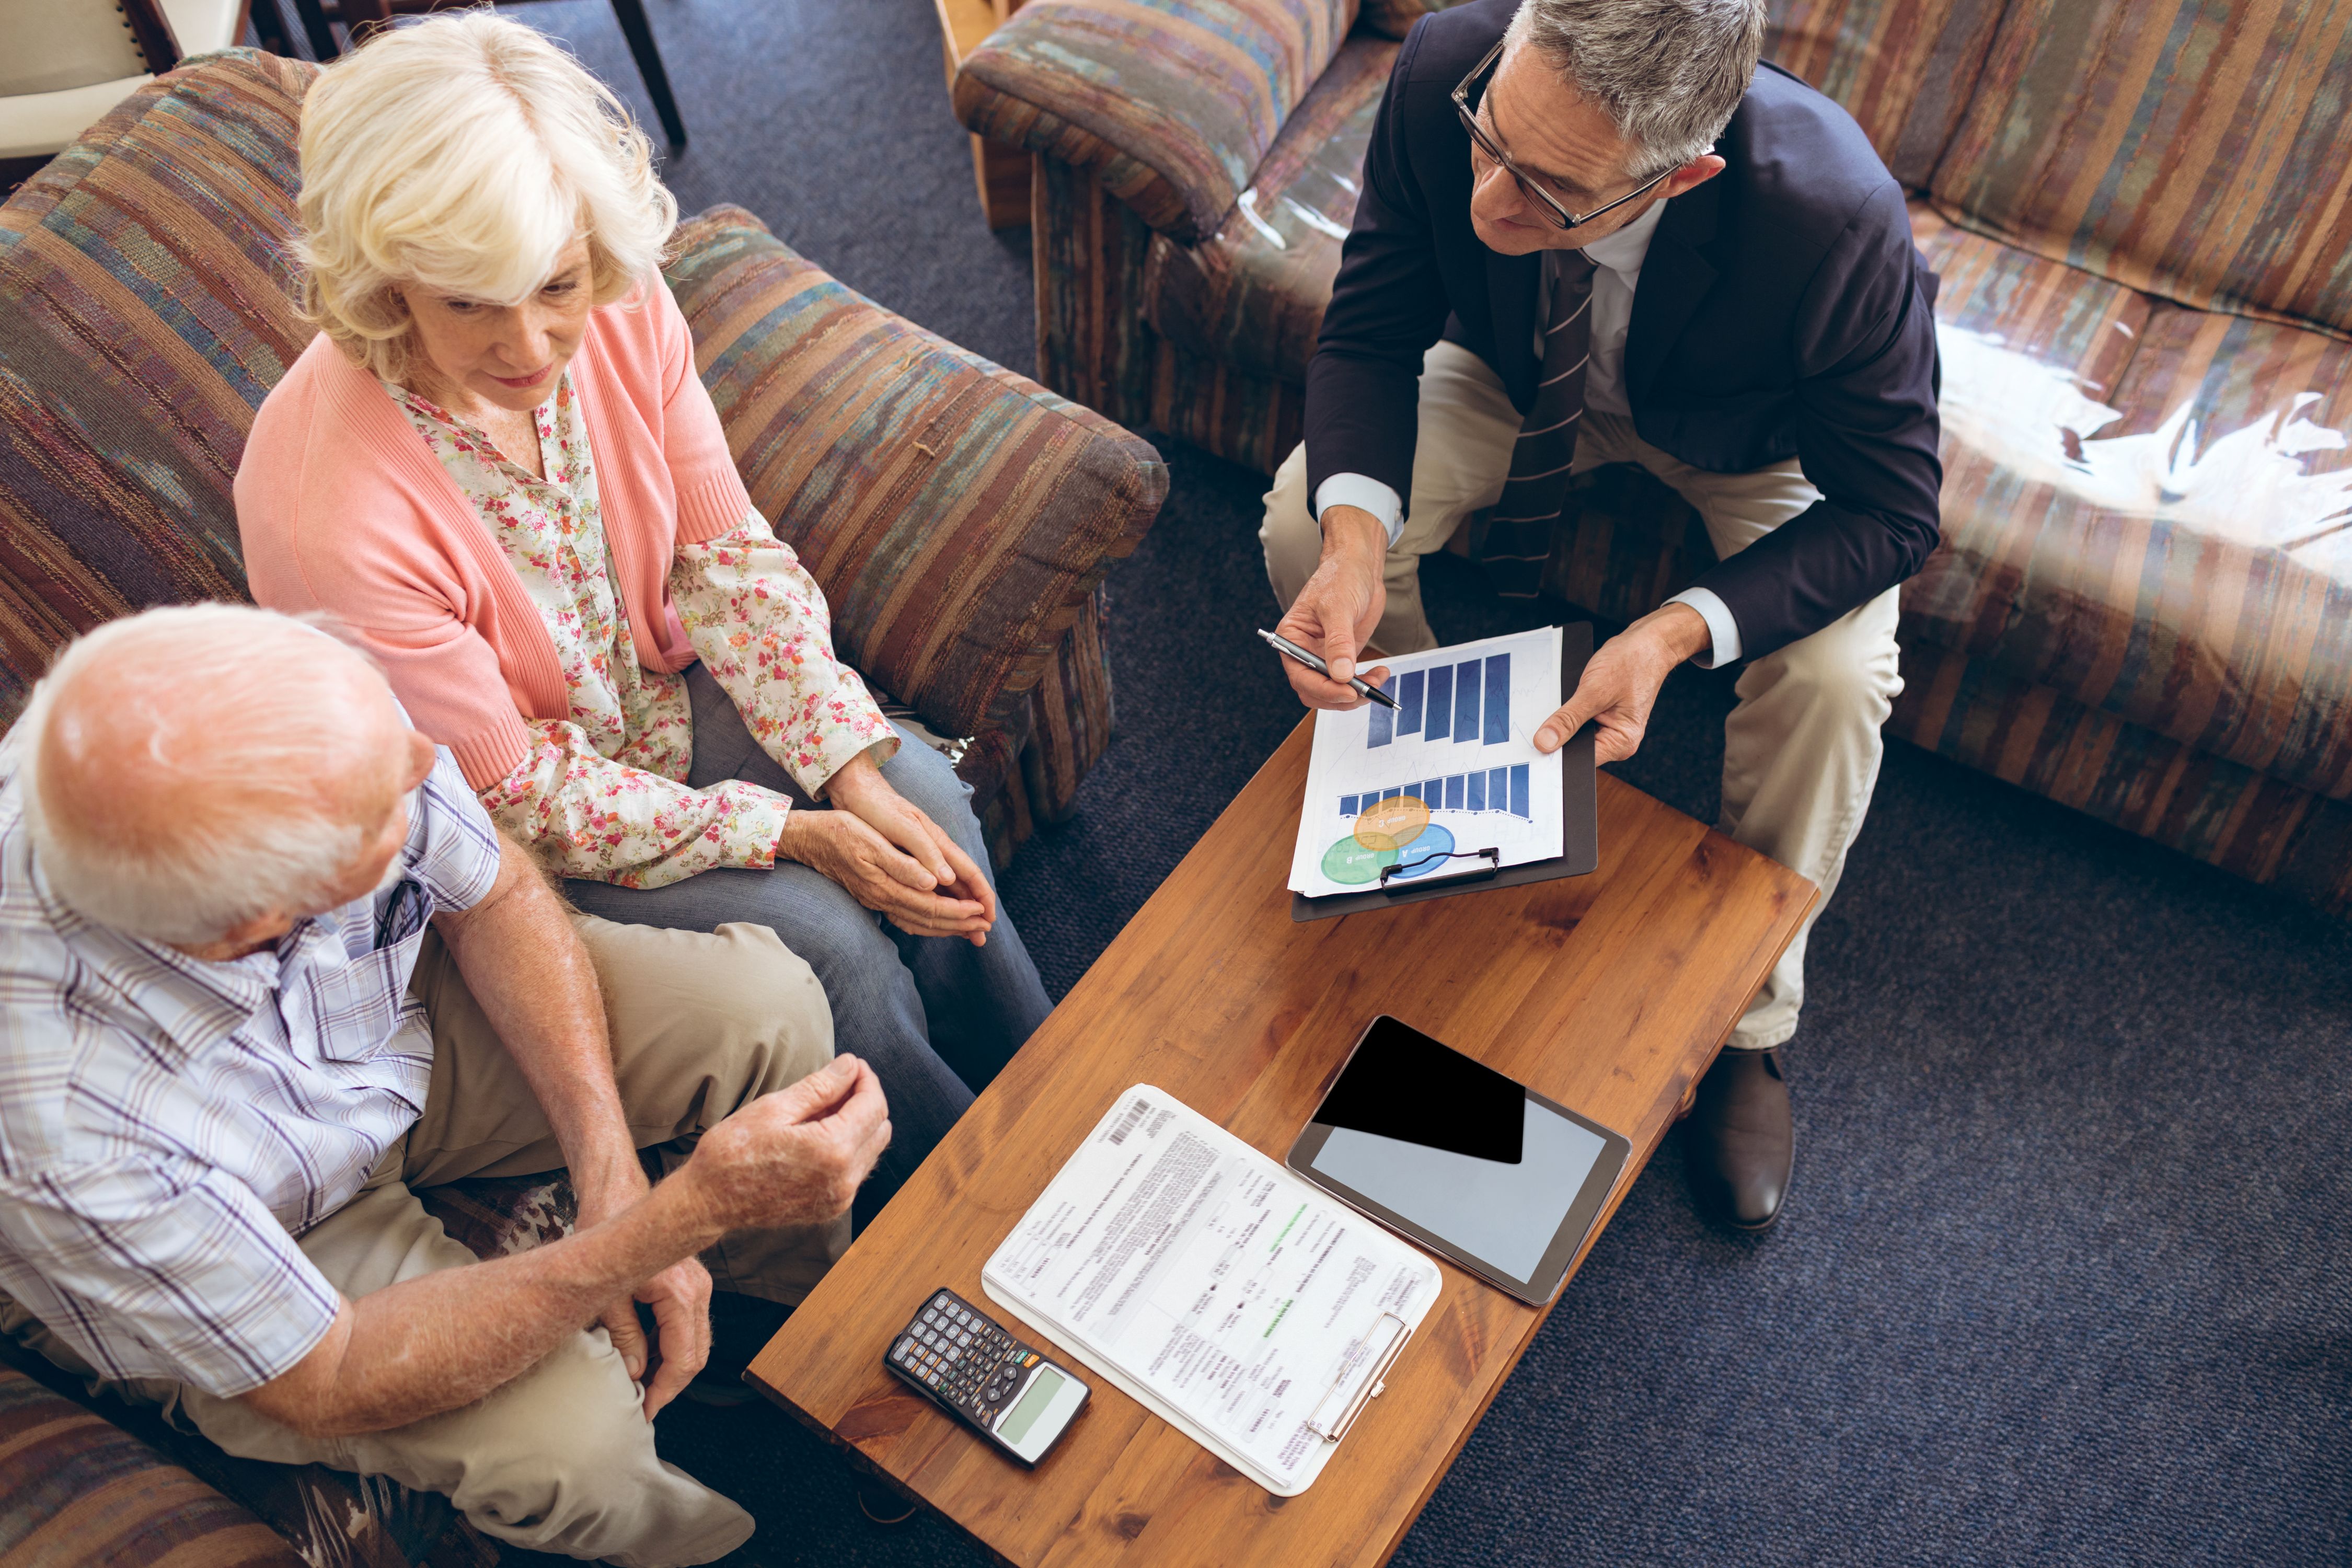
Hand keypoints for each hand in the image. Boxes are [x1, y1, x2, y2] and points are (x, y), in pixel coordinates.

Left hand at [572, 1161, 690, 1412]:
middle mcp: (699, 1289)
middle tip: (643, 1407)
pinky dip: (674, 1345)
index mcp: (681, 1293)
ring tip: (643, 1387)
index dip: (664, 1392)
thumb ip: (623, 1338)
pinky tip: (648, 1356)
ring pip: (696, 1341)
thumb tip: (635, 1375)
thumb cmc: (605, 1233)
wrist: (616, 1191)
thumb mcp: (605, 1295)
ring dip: (673, 1366)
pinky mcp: (693, 1280)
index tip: (644, 1413)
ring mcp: (700, 1283)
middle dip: (671, 1385)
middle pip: (697, 1354)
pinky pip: (690, 1323)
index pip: (683, 1359)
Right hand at [683, 1054, 892, 1233]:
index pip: (873, 1105)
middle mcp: (844, 1179)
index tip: (852, 1064)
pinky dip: (849, 1147)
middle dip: (866, 1099)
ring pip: (872, 1149)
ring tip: (825, 1107)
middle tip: (838, 1082)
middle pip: (880, 1127)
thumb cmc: (732, 1151)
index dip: (866, 1079)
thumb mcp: (774, 1108)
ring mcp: (839, 1198)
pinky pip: (856, 1170)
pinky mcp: (830, 1207)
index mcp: (832, 1150)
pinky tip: (821, 1133)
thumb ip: (820, 1086)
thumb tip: (851, 1065)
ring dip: (859, 1123)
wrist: (707, 1202)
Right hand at [778, 756, 993, 943]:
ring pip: (918, 923)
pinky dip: (926, 924)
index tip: (983, 911)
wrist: (809, 839)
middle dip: (960, 924)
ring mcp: (877, 900)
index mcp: (886, 885)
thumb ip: (902, 864)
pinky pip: (905, 918)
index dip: (959, 911)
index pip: (931, 906)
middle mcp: (883, 898)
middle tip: (986, 927)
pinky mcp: (873, 897)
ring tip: (970, 928)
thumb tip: (932, 883)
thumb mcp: (871, 841)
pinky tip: (937, 922)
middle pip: (928, 920)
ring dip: (946, 927)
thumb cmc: (841, 832)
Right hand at [1274, 505, 1390, 708]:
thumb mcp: (1338, 608)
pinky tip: (1379, 674)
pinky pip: (1349, 681)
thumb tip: (1340, 675)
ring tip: (1377, 682)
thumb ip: (1338, 642)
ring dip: (1355, 693)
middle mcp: (1304, 651)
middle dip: (1339, 697)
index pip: (1301, 676)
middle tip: (1365, 693)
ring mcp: (1324, 656)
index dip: (1324, 689)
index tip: (1348, 692)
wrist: (1359, 565)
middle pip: (1314, 691)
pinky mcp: (1342, 656)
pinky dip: (1364, 684)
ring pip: (1333, 691)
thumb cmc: (1341, 577)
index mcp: (1292, 639)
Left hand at [1532, 604, 1709, 764]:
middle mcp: (1616, 741)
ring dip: (1565, 721)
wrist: (1649, 642)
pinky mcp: (1603, 717)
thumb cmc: (1632, 663)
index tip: (1536, 744)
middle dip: (1559, 735)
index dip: (1556, 753)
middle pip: (1576, 749)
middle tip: (1546, 717)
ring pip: (1575, 734)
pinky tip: (1572, 696)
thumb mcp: (1594, 691)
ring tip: (1567, 699)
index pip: (1579, 760)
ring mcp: (1610, 729)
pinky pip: (1579, 721)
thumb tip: (1544, 743)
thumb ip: (1568, 719)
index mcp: (1621, 742)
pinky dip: (1570, 711)